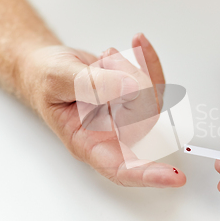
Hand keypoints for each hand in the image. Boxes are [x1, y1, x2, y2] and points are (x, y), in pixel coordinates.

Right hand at [20, 33, 185, 186]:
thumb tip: (130, 88)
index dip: (148, 175)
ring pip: (153, 96)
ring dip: (134, 68)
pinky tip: (137, 43)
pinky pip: (156, 81)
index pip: (121, 168)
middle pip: (145, 118)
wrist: (46, 66)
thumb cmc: (44, 79)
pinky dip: (148, 60)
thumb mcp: (58, 79)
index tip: (175, 177)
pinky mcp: (136, 97)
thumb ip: (92, 85)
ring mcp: (126, 115)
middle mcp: (112, 133)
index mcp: (87, 142)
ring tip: (105, 58)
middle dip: (131, 80)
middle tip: (105, 63)